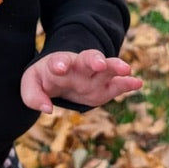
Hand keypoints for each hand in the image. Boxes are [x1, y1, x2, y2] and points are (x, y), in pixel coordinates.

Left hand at [20, 49, 142, 113]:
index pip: (59, 61)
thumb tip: (47, 109)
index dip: (59, 64)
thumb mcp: (31, 85)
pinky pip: (119, 84)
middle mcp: (79, 66)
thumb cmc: (44, 79)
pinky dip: (128, 83)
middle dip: (94, 60)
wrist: (60, 73)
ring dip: (116, 66)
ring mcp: (94, 75)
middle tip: (98, 63)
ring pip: (107, 68)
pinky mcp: (106, 87)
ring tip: (126, 69)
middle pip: (88, 59)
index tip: (60, 67)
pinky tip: (138, 83)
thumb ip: (33, 96)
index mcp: (59, 63)